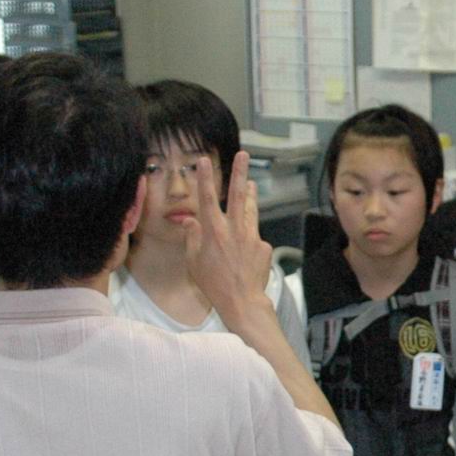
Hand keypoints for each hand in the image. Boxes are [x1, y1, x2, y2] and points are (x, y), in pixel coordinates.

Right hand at [184, 153, 275, 330]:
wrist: (242, 301)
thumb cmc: (213, 283)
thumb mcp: (193, 261)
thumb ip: (193, 238)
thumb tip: (192, 222)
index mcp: (213, 231)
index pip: (206, 198)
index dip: (204, 178)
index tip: (203, 160)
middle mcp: (233, 229)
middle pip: (237, 194)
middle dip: (239, 172)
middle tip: (243, 154)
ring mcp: (251, 236)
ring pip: (250, 209)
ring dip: (250, 195)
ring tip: (250, 183)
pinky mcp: (264, 246)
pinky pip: (254, 237)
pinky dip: (249, 240)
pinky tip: (246, 252)